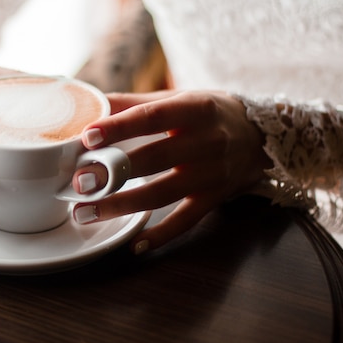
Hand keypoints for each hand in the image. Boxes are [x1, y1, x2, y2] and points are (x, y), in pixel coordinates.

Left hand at [71, 90, 270, 253]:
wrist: (262, 135)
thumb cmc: (209, 113)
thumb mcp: (179, 98)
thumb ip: (136, 103)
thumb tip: (93, 103)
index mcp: (194, 109)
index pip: (152, 117)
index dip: (120, 127)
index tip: (88, 136)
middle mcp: (206, 142)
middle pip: (155, 158)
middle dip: (114, 171)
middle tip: (80, 181)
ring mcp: (211, 174)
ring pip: (163, 193)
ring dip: (122, 205)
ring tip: (85, 212)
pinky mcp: (214, 198)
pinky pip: (186, 220)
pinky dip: (161, 234)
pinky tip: (135, 244)